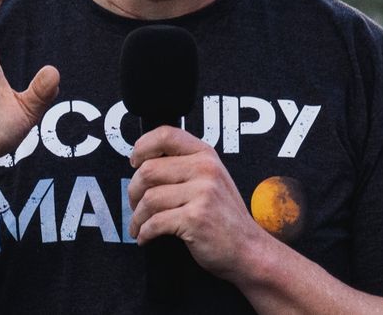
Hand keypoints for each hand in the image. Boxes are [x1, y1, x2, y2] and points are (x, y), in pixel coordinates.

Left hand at [127, 126, 270, 280]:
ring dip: (137, 217)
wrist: (249, 249)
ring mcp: (202, 193)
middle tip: (134, 205)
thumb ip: (185, 166)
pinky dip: (144, 232)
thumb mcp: (212, 180)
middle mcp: (205, 169)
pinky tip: (145, 237)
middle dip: (133, 191)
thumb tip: (144, 163)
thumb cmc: (225, 217)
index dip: (143, 147)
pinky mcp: (195, 218)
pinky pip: (155, 222)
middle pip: (149, 170)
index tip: (134, 162)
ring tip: (138, 226)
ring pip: (149, 199)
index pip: (166, 135)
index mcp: (206, 155)